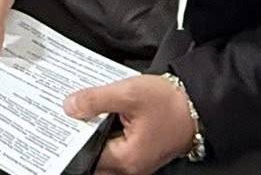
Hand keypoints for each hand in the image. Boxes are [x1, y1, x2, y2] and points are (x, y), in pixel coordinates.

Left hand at [63, 74, 196, 174]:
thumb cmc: (169, 103)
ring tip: (82, 113)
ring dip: (93, 134)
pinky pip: (115, 146)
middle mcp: (130, 167)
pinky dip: (105, 133)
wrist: (198, 105)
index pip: (86, 155)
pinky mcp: (141, 151)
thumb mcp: (129, 94)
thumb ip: (96, 100)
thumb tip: (70, 107)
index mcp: (125, 159)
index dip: (72, 138)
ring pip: (104, 152)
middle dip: (81, 137)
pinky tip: (100, 114)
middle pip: (94, 157)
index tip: (62, 121)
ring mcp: (136, 161)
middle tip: (69, 116)